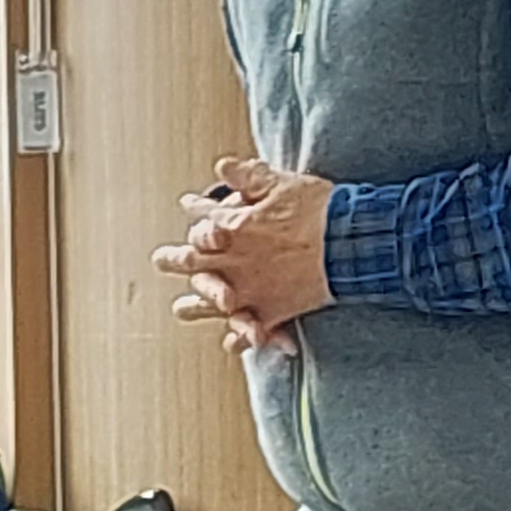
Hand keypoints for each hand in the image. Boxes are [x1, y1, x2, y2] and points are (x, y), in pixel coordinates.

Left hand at [155, 156, 337, 347]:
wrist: (350, 245)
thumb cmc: (318, 210)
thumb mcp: (281, 183)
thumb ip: (247, 175)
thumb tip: (221, 167)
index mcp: (232, 228)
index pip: (203, 216)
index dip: (194, 209)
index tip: (187, 204)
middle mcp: (233, 262)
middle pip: (192, 263)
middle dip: (173, 260)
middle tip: (161, 259)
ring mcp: (249, 291)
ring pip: (211, 303)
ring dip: (194, 306)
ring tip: (182, 308)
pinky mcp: (270, 313)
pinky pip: (249, 332)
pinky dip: (240, 338)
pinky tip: (231, 343)